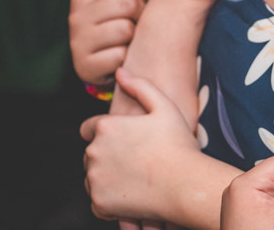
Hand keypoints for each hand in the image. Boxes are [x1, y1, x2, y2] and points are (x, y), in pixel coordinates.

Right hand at [70, 0, 156, 85]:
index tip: (134, 8)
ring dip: (134, 37)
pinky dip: (127, 58)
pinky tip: (120, 57)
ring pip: (125, 29)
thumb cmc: (116, 24)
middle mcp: (74, 17)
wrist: (103, 65)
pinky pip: (120, 56)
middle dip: (139, 15)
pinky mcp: (85, 67)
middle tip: (135, 24)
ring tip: (128, 39)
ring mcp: (77, 42)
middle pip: (128, 5)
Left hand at [81, 68, 199, 222]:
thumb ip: (140, 86)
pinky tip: (132, 194)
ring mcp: (95, 178)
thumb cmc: (178, 145)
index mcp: (106, 127)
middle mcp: (94, 151)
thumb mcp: (165, 107)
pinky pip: (98, 200)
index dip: (105, 133)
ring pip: (93, 177)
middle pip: (91, 154)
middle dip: (107, 156)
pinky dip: (110, 199)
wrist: (185, 184)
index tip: (121, 141)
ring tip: (135, 178)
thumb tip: (120, 72)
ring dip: (107, 177)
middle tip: (134, 161)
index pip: (88, 128)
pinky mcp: (99, 202)